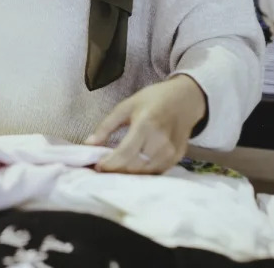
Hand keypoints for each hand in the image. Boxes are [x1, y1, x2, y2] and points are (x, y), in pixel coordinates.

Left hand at [85, 75, 206, 174]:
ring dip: (127, 174)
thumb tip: (88, 144)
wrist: (185, 99)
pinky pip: (155, 172)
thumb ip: (106, 126)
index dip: (109, 164)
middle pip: (134, 166)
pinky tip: (131, 168)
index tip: (96, 166)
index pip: (124, 153)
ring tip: (114, 169)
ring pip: (144, 173)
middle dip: (115, 170)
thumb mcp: (126, 106)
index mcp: (146, 124)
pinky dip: (141, 173)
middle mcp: (161, 141)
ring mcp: (171, 152)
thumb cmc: (153, 99)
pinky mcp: (177, 158)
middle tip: (101, 169)